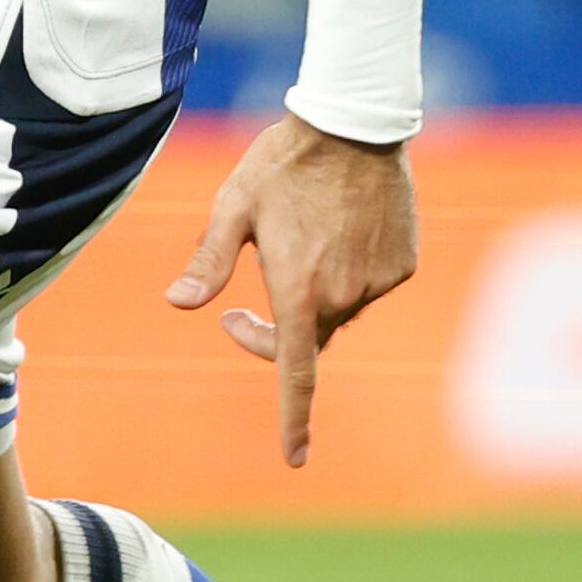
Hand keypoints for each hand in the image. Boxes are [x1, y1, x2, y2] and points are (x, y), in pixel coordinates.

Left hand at [165, 114, 419, 465]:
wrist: (355, 123)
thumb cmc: (282, 163)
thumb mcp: (232, 208)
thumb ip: (208, 262)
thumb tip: (178, 304)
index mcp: (298, 290)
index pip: (294, 370)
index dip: (292, 418)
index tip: (294, 458)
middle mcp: (343, 295)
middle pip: (308, 336)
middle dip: (275, 329)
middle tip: (238, 304)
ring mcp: (379, 282)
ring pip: (338, 309)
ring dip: (314, 292)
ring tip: (302, 231)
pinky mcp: (402, 264)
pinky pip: (367, 284)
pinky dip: (348, 270)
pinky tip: (338, 226)